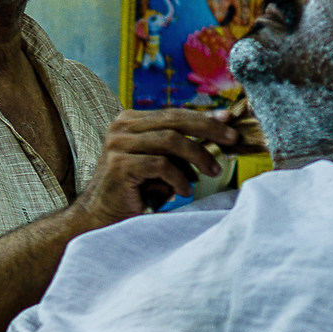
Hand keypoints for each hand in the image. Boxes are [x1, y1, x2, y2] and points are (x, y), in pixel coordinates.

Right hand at [73, 108, 242, 222]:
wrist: (101, 218)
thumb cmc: (135, 193)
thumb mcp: (161, 164)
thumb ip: (180, 149)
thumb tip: (219, 137)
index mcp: (130, 121)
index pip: (174, 113)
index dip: (204, 117)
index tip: (229, 122)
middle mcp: (122, 128)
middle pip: (174, 120)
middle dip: (208, 129)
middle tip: (231, 140)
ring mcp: (118, 145)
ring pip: (170, 140)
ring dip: (197, 156)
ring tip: (212, 172)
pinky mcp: (120, 166)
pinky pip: (160, 165)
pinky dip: (178, 178)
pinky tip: (184, 191)